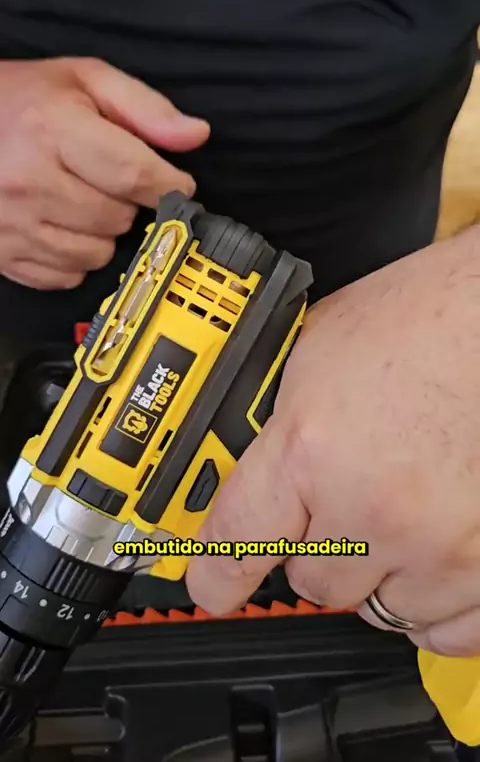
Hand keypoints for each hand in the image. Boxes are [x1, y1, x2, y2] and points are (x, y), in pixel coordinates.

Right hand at [0, 57, 209, 288]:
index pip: (134, 175)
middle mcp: (29, 182)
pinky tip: (61, 225)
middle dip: (128, 203)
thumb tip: (195, 135)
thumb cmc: (23, 101)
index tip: (177, 184)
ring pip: (97, 254)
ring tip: (81, 200)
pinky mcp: (5, 255)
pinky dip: (75, 257)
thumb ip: (144, 108)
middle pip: (119, 218)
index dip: (169, 184)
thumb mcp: (85, 81)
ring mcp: (14, 225)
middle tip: (107, 181)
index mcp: (52, 131)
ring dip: (102, 233)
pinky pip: (68, 275)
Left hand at [186, 227, 479, 656]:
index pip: (236, 545)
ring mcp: (440, 543)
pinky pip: (446, 630)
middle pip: (310, 582)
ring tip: (396, 506)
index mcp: (313, 448)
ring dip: (377, 568)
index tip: (214, 584)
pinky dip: (431, 602)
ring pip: (378, 607)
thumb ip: (274, 419)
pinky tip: (427, 556)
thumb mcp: (314, 352)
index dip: (216, 572)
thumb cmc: (425, 318)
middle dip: (315, 547)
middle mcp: (376, 506)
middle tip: (338, 502)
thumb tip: (238, 460)